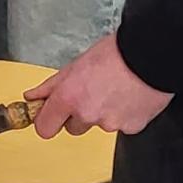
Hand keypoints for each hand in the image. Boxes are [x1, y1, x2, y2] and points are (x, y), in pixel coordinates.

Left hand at [25, 33, 171, 137]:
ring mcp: (110, 124)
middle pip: (72, 128)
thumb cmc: (115, 54)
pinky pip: (120, 126)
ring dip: (101, 113)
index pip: (44, 128)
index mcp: (69, 97)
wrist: (150, 55)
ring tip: (113, 89)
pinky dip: (122, 115)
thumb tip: (32, 96)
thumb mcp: (75, 65)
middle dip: (77, 115)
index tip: (50, 114)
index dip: (47, 120)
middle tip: (90, 93)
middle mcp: (87, 115)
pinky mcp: (130, 128)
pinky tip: (128, 96)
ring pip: (98, 125)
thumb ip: (52, 86)